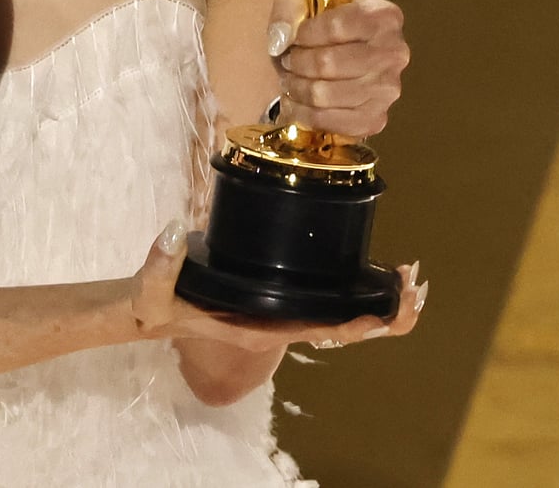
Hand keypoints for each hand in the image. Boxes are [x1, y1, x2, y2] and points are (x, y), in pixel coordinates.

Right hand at [128, 220, 424, 351]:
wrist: (145, 313)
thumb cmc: (152, 305)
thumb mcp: (150, 288)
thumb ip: (159, 261)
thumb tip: (173, 230)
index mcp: (259, 325)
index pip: (318, 328)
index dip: (357, 322)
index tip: (389, 307)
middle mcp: (275, 325)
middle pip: (340, 329)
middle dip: (380, 314)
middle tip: (413, 285)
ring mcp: (276, 317)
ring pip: (336, 320)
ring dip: (371, 306)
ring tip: (402, 278)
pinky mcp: (272, 304)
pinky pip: (322, 306)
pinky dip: (350, 297)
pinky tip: (366, 277)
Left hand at [265, 0, 408, 137]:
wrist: (336, 52)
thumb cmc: (320, 22)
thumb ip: (289, 8)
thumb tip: (281, 39)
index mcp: (384, 17)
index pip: (337, 26)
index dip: (305, 34)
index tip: (294, 37)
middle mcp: (394, 54)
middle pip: (329, 63)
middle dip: (297, 63)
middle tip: (287, 61)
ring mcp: (387, 90)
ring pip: (325, 94)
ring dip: (297, 87)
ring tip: (289, 79)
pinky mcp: (375, 119)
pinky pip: (330, 121)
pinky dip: (303, 114)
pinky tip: (294, 101)